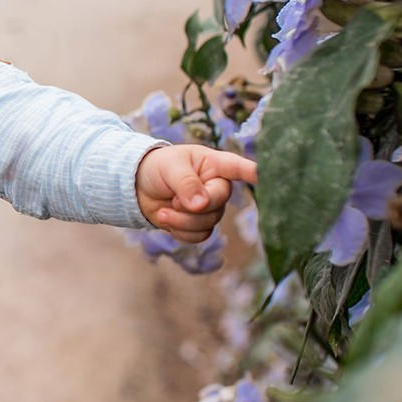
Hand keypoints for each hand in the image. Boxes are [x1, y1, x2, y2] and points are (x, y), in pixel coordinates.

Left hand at [135, 144, 256, 243]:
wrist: (138, 187)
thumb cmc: (158, 167)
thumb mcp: (169, 168)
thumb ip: (186, 183)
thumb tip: (201, 205)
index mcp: (215, 164)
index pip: (238, 168)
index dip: (253, 174)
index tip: (263, 176)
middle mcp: (217, 186)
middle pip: (220, 203)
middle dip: (194, 207)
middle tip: (174, 200)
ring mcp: (211, 207)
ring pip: (208, 223)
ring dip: (183, 221)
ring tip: (164, 211)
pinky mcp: (199, 224)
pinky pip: (199, 236)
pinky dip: (181, 232)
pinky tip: (168, 220)